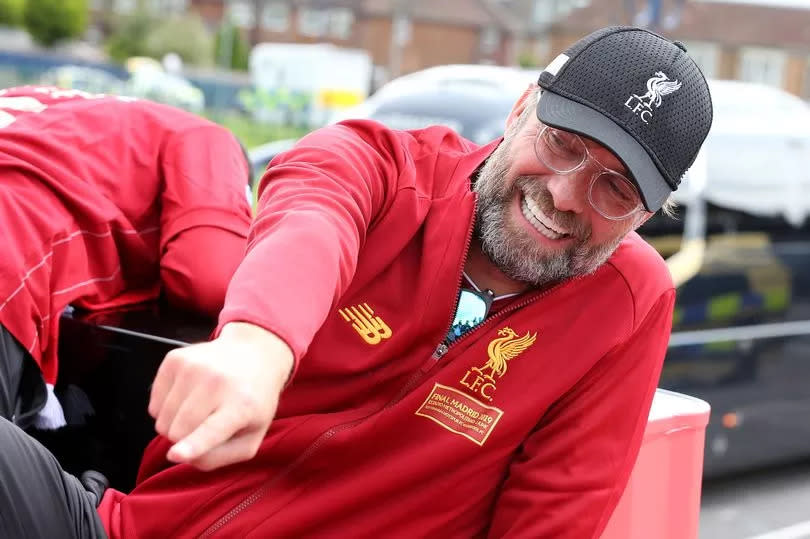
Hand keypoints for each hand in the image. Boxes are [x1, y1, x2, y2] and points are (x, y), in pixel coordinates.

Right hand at [148, 322, 293, 470]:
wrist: (253, 354)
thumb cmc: (252, 403)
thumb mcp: (251, 437)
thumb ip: (219, 457)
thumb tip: (181, 456)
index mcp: (242, 405)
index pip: (212, 430)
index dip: (193, 445)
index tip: (175, 454)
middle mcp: (217, 382)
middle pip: (178, 431)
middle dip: (184, 440)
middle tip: (205, 426)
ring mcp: (193, 367)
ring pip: (161, 420)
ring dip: (175, 424)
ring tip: (200, 409)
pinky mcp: (174, 359)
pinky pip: (153, 405)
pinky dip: (166, 409)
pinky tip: (189, 396)